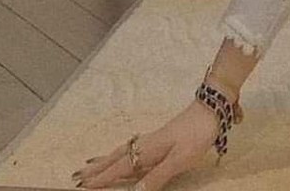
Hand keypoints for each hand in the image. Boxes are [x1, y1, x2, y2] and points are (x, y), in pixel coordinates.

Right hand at [71, 101, 219, 190]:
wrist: (213, 108)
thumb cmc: (197, 133)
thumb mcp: (179, 159)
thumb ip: (157, 176)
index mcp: (147, 151)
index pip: (118, 168)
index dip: (101, 179)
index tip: (81, 187)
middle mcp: (146, 144)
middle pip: (116, 158)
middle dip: (97, 169)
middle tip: (76, 177)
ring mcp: (153, 140)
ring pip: (123, 152)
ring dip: (106, 161)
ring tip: (90, 166)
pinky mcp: (161, 138)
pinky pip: (133, 149)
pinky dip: (121, 154)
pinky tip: (123, 156)